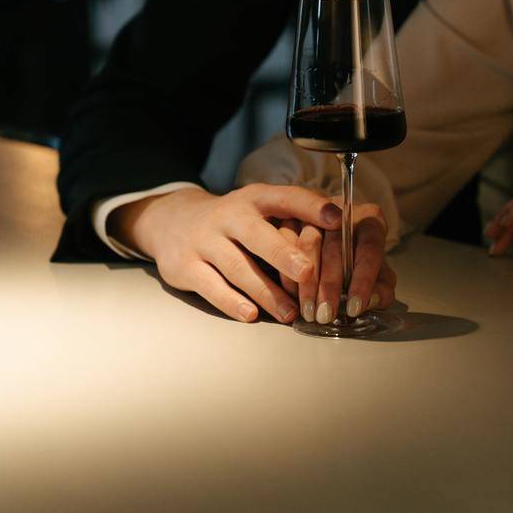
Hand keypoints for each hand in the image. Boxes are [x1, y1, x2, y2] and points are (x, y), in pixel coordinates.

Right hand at [110, 184, 341, 322]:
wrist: (171, 223)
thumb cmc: (234, 223)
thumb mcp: (260, 211)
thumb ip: (293, 223)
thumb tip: (341, 242)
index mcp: (255, 199)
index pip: (287, 197)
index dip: (312, 207)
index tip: (337, 218)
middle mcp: (229, 216)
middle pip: (257, 235)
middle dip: (283, 254)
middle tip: (308, 274)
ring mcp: (204, 241)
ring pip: (237, 267)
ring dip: (266, 292)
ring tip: (291, 312)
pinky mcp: (185, 267)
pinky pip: (212, 287)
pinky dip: (232, 302)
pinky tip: (252, 314)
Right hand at [272, 199, 396, 324]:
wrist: (339, 251)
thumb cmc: (361, 265)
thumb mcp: (378, 277)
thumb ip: (381, 289)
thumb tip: (370, 300)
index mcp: (370, 220)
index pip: (370, 247)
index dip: (364, 279)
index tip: (356, 306)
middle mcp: (343, 212)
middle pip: (336, 245)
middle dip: (330, 285)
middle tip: (327, 314)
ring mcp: (315, 213)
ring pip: (308, 243)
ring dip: (306, 283)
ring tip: (309, 311)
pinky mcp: (290, 219)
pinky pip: (285, 246)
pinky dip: (287, 275)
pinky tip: (292, 298)